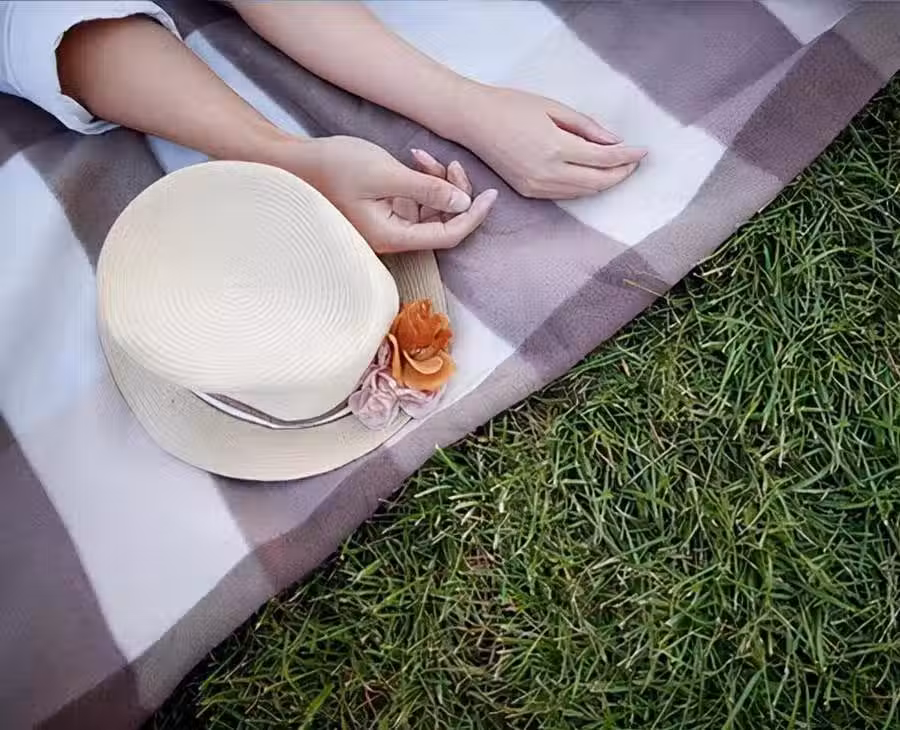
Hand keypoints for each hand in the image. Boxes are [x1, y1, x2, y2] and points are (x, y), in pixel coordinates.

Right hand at [280, 135, 496, 252]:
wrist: (294, 162)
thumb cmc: (332, 167)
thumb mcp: (385, 173)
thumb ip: (427, 189)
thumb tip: (464, 203)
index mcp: (393, 236)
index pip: (448, 236)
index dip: (473, 217)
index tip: (491, 195)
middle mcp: (393, 235)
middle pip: (442, 222)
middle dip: (454, 193)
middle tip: (454, 163)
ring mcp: (388, 222)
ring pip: (430, 208)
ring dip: (437, 182)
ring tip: (426, 157)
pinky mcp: (383, 208)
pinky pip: (415, 199)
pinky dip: (421, 179)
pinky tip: (415, 158)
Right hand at [449, 84, 646, 199]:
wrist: (474, 121)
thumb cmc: (511, 106)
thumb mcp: (554, 107)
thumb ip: (586, 127)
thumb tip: (614, 141)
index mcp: (556, 147)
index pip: (604, 159)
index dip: (628, 156)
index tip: (643, 151)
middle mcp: (547, 173)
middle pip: (598, 182)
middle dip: (621, 173)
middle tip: (634, 161)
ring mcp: (537, 186)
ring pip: (583, 193)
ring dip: (604, 182)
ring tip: (617, 168)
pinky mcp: (529, 192)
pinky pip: (565, 195)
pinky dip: (584, 188)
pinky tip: (591, 175)